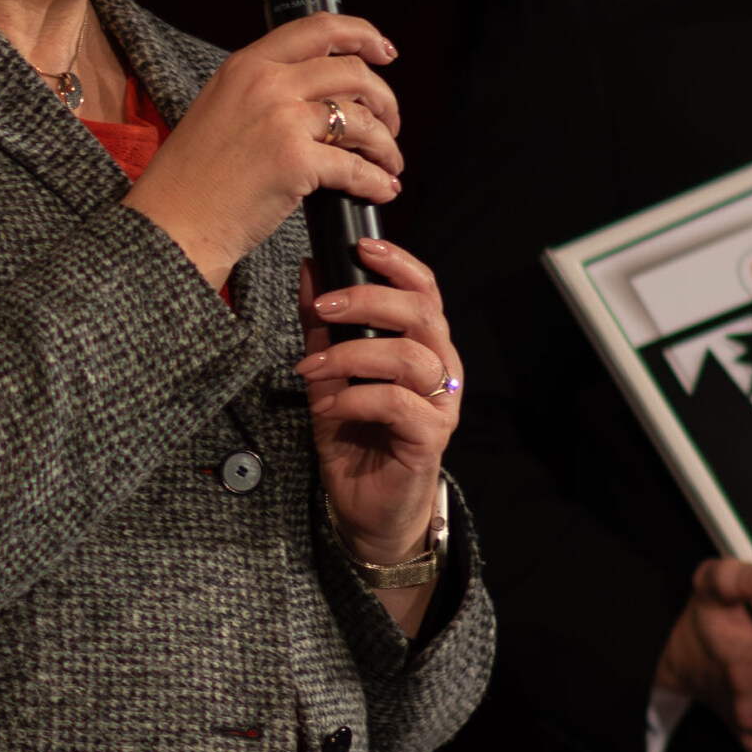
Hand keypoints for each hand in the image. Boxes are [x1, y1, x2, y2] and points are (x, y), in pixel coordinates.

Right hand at [130, 11, 404, 284]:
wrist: (170, 225)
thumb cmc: (190, 181)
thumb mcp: (218, 110)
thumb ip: (262, 92)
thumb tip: (319, 98)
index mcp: (245, 65)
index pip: (319, 29)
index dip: (364, 36)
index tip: (384, 52)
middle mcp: (265, 83)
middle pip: (352, 72)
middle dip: (385, 100)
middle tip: (390, 124)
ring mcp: (282, 120)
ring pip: (361, 118)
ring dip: (386, 144)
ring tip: (388, 163)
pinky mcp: (295, 162)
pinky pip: (357, 166)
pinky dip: (376, 181)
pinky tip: (380, 190)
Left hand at [302, 236, 461, 589]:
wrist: (365, 506)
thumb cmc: (354, 436)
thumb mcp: (328, 374)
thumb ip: (322, 327)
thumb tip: (310, 271)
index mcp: (423, 344)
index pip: (424, 290)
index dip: (398, 262)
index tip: (360, 246)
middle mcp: (441, 367)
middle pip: (421, 313)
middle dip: (369, 300)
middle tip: (324, 307)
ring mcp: (441, 402)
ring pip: (410, 356)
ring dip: (352, 355)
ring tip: (311, 369)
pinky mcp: (431, 436)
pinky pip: (398, 402)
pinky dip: (356, 398)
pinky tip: (328, 407)